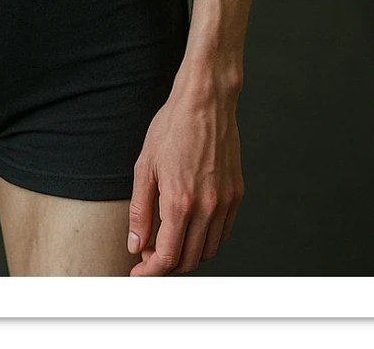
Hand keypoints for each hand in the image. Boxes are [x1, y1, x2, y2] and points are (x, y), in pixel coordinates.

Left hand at [126, 75, 243, 275]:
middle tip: (149, 257)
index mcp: (180, 202)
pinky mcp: (236, 194)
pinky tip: (190, 227)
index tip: (138, 273)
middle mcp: (207, 207)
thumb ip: (140, 211)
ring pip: (208, 250)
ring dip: (187, 255)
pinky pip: (223, 232)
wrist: (205, 101)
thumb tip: (136, 244)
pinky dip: (206, 240)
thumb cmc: (173, 127)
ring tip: (168, 242)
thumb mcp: (144, 166)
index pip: (167, 258)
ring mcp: (225, 202)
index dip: (150, 272)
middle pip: (189, 260)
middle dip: (166, 267)